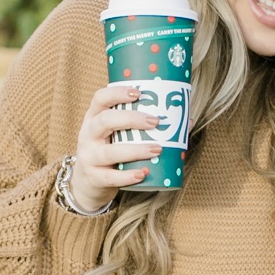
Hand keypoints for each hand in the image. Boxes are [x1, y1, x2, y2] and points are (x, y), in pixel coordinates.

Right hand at [69, 82, 164, 209]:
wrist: (88, 182)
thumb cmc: (111, 150)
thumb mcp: (117, 135)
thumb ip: (142, 126)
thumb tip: (187, 120)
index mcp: (94, 118)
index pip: (99, 99)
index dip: (116, 93)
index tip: (138, 92)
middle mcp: (88, 135)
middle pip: (104, 121)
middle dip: (131, 119)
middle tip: (155, 121)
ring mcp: (89, 157)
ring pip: (109, 152)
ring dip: (135, 150)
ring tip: (157, 149)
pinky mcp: (94, 177)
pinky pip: (110, 177)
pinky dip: (127, 176)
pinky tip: (143, 173)